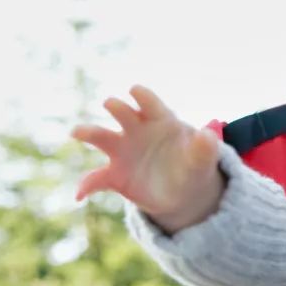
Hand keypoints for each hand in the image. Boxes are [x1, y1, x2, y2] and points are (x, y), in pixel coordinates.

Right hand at [72, 85, 224, 232]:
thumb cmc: (192, 167)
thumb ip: (205, 149)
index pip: (152, 104)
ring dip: (88, 132)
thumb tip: (209, 135)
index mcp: (160, 121)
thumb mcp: (203, 161)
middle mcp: (136, 130)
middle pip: (123, 113)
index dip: (144, 96)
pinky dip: (86, 186)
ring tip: (76, 132)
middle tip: (111, 103)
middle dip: (118, 107)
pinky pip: (96, 179)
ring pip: (102, 137)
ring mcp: (122, 151)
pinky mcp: (114, 175)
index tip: (135, 90)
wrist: (182, 192)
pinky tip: (79, 196)